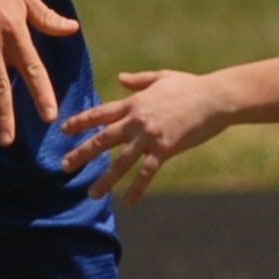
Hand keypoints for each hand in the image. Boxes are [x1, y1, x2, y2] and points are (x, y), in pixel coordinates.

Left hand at [61, 70, 226, 201]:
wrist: (214, 98)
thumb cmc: (192, 86)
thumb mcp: (162, 77)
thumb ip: (138, 80)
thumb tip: (120, 78)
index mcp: (134, 103)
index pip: (100, 114)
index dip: (80, 122)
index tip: (63, 130)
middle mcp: (136, 120)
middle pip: (102, 139)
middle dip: (81, 153)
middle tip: (64, 166)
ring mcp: (150, 136)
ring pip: (121, 161)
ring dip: (105, 179)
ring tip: (91, 194)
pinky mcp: (165, 148)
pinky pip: (147, 172)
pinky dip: (137, 187)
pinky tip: (128, 201)